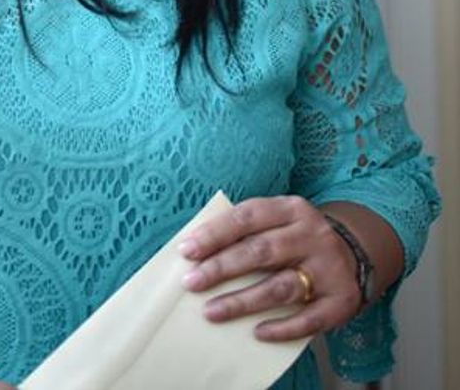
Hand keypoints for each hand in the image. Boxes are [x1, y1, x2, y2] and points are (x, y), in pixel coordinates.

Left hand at [178, 195, 361, 341]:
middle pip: (261, 251)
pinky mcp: (342, 300)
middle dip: (222, 268)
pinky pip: (308, 319)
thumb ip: (247, 231)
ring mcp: (329, 268)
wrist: (354, 254)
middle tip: (191, 282)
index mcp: (292, 208)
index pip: (247, 216)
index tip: (187, 251)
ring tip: (211, 311)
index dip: (215, 233)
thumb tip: (198, 252)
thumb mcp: (278, 222)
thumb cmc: (297, 239)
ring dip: (243, 301)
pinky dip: (282, 327)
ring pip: (281, 286)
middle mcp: (313, 234)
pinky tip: (257, 332)